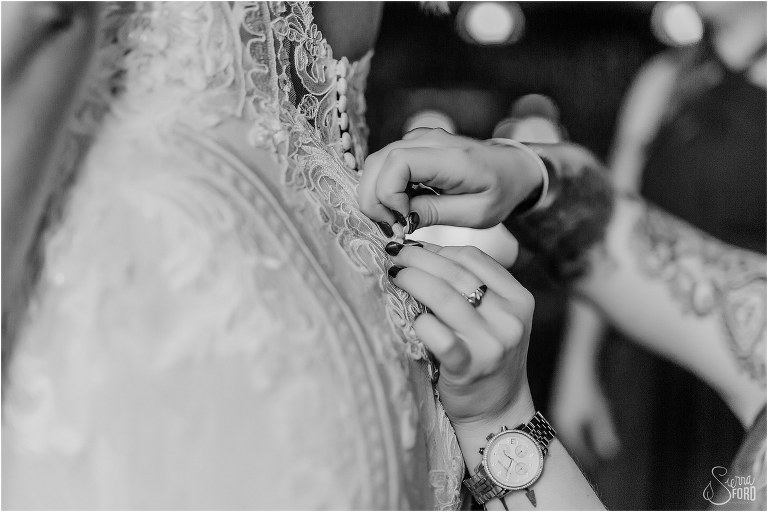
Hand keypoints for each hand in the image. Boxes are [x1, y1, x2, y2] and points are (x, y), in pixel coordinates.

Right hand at [358, 128, 543, 230]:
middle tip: (391, 227)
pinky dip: (383, 188)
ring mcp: (419, 139)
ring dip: (376, 195)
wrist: (512, 169)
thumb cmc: (499, 192)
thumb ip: (436, 213)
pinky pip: (384, 164)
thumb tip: (400, 219)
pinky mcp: (413, 145)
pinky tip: (399, 207)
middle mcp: (430, 139)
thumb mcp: (475, 213)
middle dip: (374, 199)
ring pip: (376, 163)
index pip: (398, 163)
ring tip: (396, 220)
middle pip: (378, 162)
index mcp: (450, 157)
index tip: (402, 219)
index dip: (388, 194)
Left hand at [384, 239, 535, 429]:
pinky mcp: (470, 368)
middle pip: (456, 273)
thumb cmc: (488, 357)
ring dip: (412, 280)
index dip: (438, 248)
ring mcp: (492, 344)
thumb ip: (473, 287)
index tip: (413, 246)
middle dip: (418, 259)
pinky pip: (439, 337)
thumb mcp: (495, 318)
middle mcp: (509, 318)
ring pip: (444, 298)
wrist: (499, 412)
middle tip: (393, 253)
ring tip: (393, 275)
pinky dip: (422, 323)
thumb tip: (422, 253)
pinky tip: (412, 318)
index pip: (474, 257)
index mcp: (518, 298)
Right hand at [550, 353, 619, 467]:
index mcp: (567, 428)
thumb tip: (610, 454)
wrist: (575, 367)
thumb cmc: (589, 392)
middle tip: (594, 463)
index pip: (579, 451)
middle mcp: (558, 423)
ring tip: (589, 449)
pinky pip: (566, 426)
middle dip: (583, 453)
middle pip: (572, 444)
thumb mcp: (601, 415)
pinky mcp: (558, 406)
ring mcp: (556, 413)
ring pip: (568, 434)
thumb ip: (604, 436)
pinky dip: (576, 432)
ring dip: (579, 442)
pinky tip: (582, 430)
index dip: (590, 460)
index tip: (600, 469)